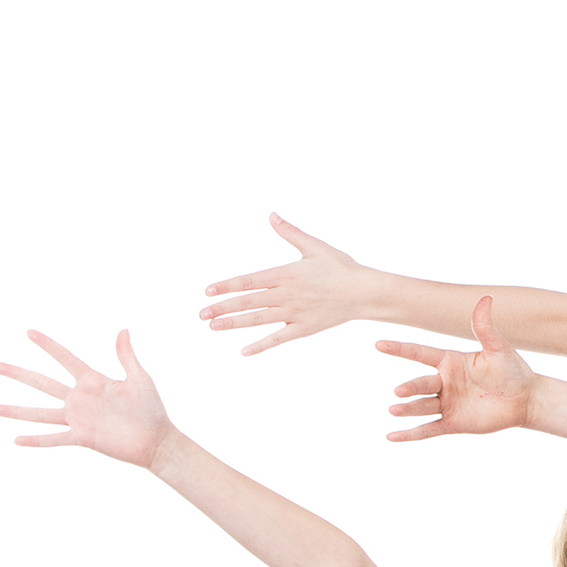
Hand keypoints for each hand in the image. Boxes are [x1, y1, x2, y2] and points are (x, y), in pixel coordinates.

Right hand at [0, 328, 170, 465]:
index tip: (29, 332)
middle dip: (20, 374)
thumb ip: (126, 356)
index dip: (48, 346)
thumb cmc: (151, 410)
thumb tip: (123, 330)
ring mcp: (78, 419)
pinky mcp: (82, 438)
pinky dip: (36, 440)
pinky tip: (16, 440)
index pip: (65, 359)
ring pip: (40, 413)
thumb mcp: (140, 379)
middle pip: (43, 383)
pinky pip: (54, 438)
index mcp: (92, 381)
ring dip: (17, 411)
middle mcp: (80, 399)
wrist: (157, 440)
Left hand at [200, 214, 374, 355]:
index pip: (249, 281)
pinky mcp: (305, 328)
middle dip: (223, 307)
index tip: (208, 291)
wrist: (365, 292)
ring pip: (258, 319)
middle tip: (201, 314)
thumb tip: (272, 215)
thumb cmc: (341, 267)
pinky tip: (244, 351)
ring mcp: (295, 313)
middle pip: (248, 302)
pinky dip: (261, 345)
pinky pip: (279, 338)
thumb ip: (290, 232)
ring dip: (234, 323)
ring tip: (213, 327)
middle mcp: (287, 295)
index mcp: (285, 274)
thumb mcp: (314, 246)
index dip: (227, 286)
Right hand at [382, 299, 538, 441]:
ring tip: (394, 410)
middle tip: (399, 391)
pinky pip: (428, 430)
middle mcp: (444, 382)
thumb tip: (485, 298)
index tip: (379, 344)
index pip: (420, 353)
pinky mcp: (453, 423)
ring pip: (422, 407)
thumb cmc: (512, 370)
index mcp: (450, 361)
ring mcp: (447, 404)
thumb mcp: (498, 348)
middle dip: (410, 387)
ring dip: (407, 410)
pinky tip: (392, 437)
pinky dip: (410, 434)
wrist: (525, 399)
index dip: (400, 349)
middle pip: (421, 384)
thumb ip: (485, 327)